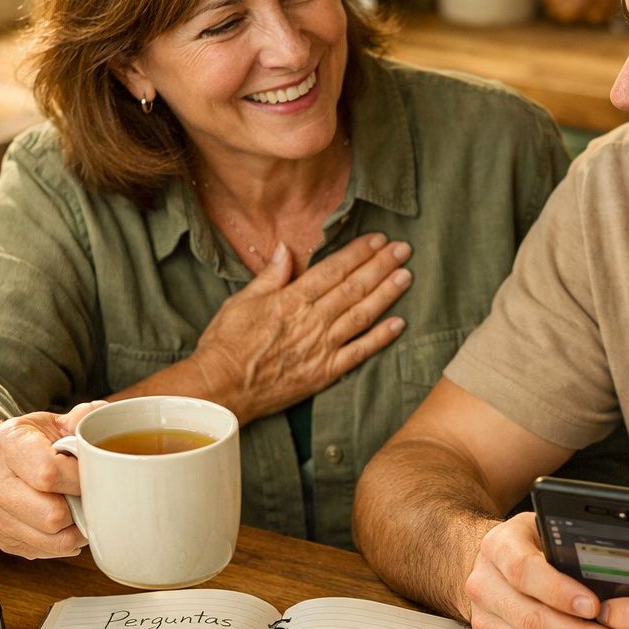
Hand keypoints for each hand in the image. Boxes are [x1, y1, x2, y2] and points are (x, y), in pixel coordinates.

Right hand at [0, 402, 105, 558]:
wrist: (1, 462)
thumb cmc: (36, 441)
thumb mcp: (54, 421)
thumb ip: (81, 418)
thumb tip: (99, 414)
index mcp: (6, 442)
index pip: (49, 474)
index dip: (81, 480)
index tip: (95, 474)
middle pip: (50, 515)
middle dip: (80, 507)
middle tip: (92, 495)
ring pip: (51, 540)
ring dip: (77, 529)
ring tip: (84, 509)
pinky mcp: (2, 540)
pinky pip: (45, 552)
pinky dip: (65, 541)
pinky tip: (68, 522)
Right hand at [192, 233, 412, 418]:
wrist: (221, 388)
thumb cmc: (226, 344)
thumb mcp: (242, 301)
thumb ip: (270, 276)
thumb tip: (285, 248)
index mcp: (291, 300)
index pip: (333, 270)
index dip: (358, 253)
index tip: (377, 239)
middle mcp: (312, 321)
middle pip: (354, 288)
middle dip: (381, 266)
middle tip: (403, 249)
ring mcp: (321, 348)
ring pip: (362, 315)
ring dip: (387, 294)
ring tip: (407, 276)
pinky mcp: (324, 372)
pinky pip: (359, 353)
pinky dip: (381, 338)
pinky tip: (399, 323)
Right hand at [463, 512, 628, 628]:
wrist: (498, 563)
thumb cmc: (534, 544)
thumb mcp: (551, 530)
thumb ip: (574, 545)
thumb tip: (620, 568)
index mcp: (498, 547)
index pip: (524, 570)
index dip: (560, 592)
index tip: (595, 606)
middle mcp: (484, 586)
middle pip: (532, 619)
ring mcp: (484, 621)